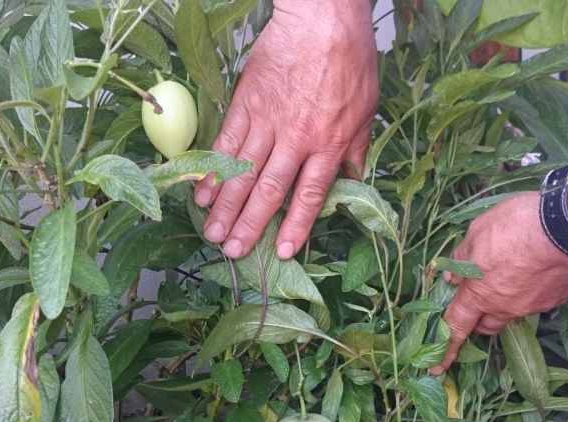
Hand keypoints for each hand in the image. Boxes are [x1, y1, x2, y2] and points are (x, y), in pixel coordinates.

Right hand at [193, 0, 377, 259]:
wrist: (321, 19)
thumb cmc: (350, 60)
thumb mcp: (366, 108)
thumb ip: (356, 147)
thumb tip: (354, 179)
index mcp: (329, 143)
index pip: (311, 195)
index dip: (297, 226)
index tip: (283, 251)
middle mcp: (296, 138)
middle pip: (269, 191)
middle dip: (249, 225)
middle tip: (231, 251)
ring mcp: (267, 121)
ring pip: (243, 172)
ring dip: (225, 206)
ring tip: (212, 232)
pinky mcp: (246, 103)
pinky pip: (226, 142)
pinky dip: (212, 169)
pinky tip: (200, 191)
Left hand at [429, 192, 567, 374]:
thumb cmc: (518, 225)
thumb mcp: (478, 231)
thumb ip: (462, 257)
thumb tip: (452, 275)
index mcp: (480, 294)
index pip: (456, 327)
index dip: (444, 349)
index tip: (437, 369)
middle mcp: (505, 307)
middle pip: (485, 325)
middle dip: (477, 318)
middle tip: (477, 300)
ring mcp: (533, 306)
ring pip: (511, 313)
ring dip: (504, 303)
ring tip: (510, 275)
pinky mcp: (556, 299)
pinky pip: (535, 302)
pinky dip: (529, 291)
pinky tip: (534, 269)